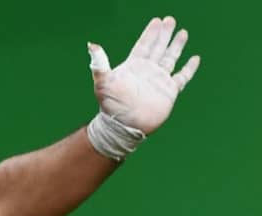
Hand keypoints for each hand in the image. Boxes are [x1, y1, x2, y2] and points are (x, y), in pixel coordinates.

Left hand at [88, 16, 200, 134]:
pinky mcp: (169, 91)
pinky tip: (195, 58)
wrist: (124, 126)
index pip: (144, 45)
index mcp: (133, 67)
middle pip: (158, 48)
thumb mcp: (103, 83)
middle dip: (164, 34)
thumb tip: (91, 45)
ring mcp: (158, 80)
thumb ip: (99, 64)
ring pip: (170, 58)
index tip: (157, 20)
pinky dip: (189, 68)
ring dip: (176, 46)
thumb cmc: (111, 106)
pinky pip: (182, 77)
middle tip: (170, 19)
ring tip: (183, 32)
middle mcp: (147, 71)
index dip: (150, 33)